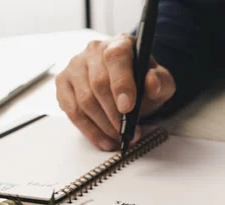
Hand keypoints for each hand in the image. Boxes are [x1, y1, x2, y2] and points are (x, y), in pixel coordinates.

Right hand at [55, 34, 175, 150]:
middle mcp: (93, 50)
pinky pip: (71, 110)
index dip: (121, 84)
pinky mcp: (63, 83)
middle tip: (127, 132)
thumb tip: (152, 82)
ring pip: (84, 100)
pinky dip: (88, 130)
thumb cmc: (143, 81)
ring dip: (102, 126)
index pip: (116, 58)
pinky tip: (103, 140)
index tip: (128, 108)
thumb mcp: (161, 81)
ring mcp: (75, 66)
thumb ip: (160, 81)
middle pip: (98, 84)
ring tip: (118, 139)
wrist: (129, 83)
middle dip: (114, 114)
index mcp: (119, 43)